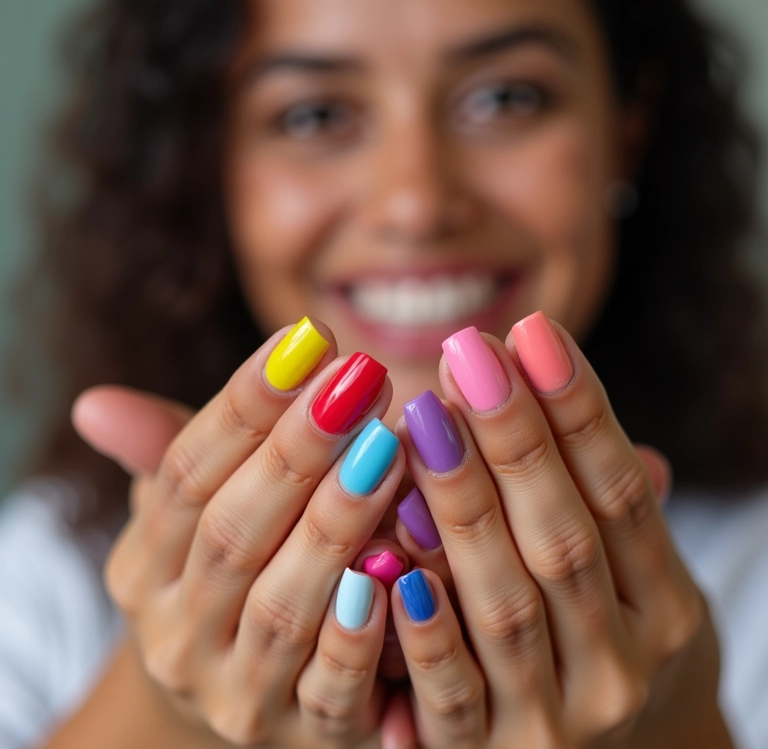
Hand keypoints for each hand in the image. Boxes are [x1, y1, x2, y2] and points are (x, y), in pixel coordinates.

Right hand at [74, 319, 404, 747]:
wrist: (248, 692)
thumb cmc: (234, 573)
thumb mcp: (193, 517)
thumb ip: (165, 457)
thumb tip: (95, 404)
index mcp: (143, 567)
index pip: (185, 473)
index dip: (247, 404)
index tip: (308, 339)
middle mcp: (175, 633)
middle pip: (233, 529)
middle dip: (298, 448)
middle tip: (360, 376)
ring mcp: (234, 692)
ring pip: (282, 602)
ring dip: (334, 521)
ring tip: (387, 445)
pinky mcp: (300, 737)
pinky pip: (329, 689)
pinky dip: (356, 636)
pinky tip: (394, 574)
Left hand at [388, 315, 731, 748]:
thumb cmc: (600, 632)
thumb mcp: (632, 576)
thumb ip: (601, 496)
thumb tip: (560, 383)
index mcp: (664, 609)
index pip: (620, 495)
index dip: (579, 410)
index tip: (533, 332)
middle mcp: (621, 667)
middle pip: (562, 538)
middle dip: (515, 439)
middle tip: (470, 352)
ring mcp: (555, 723)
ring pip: (505, 605)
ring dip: (463, 506)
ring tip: (424, 416)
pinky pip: (450, 696)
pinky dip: (427, 629)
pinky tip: (393, 556)